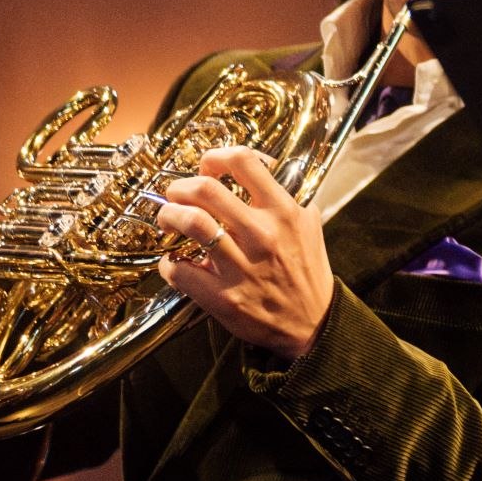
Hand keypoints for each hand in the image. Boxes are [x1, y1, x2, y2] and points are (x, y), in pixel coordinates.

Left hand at [159, 144, 339, 357]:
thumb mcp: (310, 226)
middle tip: (176, 195)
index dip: (215, 157)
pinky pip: (178, 269)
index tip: (207, 167)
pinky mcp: (222, 296)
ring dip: (169, 216)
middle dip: (180, 187)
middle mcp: (262, 234)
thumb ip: (288, 198)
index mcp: (284, 212)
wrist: (312, 323)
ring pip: (190, 222)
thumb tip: (265, 172)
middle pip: (205, 188)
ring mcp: (241, 266)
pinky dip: (169, 263)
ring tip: (169, 221)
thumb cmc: (307, 272)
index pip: (244, 161)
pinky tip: (176, 262)